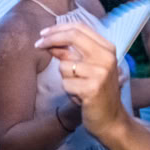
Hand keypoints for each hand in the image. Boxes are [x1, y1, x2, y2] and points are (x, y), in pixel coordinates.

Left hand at [35, 22, 125, 137]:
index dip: (59, 28)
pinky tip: (80, 97)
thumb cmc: (98, 92)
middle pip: (73, 37)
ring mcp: (101, 72)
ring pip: (65, 64)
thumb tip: (49, 40)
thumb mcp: (88, 68)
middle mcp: (106, 57)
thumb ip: (72, 52)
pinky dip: (68, 91)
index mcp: (108, 48)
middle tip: (38, 44)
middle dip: (51, 39)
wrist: (112, 120)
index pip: (80, 28)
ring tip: (78, 87)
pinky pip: (66, 83)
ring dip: (65, 78)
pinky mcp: (92, 88)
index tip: (44, 33)